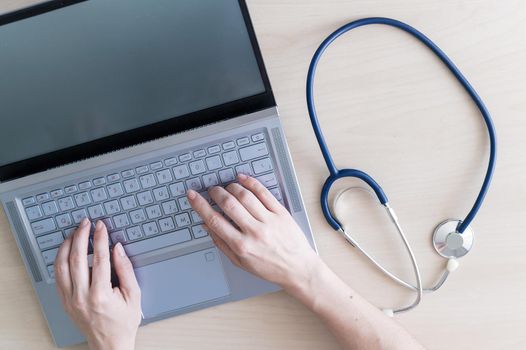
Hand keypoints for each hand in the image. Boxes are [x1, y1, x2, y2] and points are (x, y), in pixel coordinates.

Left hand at [54, 219, 140, 349]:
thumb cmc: (123, 322)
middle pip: (77, 258)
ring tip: (74, 233)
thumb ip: (125, 269)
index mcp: (100, 294)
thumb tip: (117, 249)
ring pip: (61, 266)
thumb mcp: (133, 295)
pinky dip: (60, 260)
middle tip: (85, 223)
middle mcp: (81, 297)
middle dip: (81, 236)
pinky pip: (58, 276)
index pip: (99, 258)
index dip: (100, 239)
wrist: (110, 344)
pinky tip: (67, 250)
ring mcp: (70, 300)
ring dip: (67, 246)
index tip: (101, 226)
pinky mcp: (65, 301)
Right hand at [187, 174, 320, 290]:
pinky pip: (264, 193)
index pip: (214, 220)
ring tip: (227, 187)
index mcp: (241, 246)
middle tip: (212, 190)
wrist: (298, 269)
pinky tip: (243, 179)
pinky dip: (251, 183)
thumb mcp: (240, 262)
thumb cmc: (270, 268)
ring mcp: (268, 221)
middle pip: (229, 204)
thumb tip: (206, 225)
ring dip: (232, 187)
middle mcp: (254, 232)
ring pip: (245, 196)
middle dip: (216, 193)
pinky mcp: (281, 213)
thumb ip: (221, 243)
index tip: (193, 196)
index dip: (200, 205)